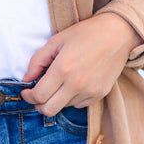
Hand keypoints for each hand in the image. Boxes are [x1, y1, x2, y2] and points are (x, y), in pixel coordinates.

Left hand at [21, 13, 141, 115]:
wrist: (117, 34)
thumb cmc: (86, 33)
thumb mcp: (56, 41)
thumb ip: (37, 61)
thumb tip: (26, 78)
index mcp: (63, 69)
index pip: (38, 96)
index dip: (28, 96)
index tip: (26, 91)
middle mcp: (76, 84)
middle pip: (49, 110)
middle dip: (38, 104)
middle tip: (37, 94)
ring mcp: (90, 91)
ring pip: (64, 107)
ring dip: (56, 99)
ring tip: (60, 82)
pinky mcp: (100, 94)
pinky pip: (79, 105)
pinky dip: (71, 98)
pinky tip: (74, 83)